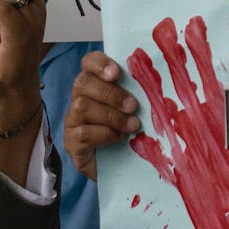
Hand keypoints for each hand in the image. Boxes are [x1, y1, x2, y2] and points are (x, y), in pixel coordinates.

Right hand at [64, 51, 137, 180]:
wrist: (122, 166)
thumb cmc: (131, 131)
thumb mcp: (137, 108)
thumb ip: (140, 91)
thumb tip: (157, 79)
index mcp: (95, 83)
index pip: (89, 62)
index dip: (99, 63)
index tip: (116, 72)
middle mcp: (79, 98)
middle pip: (83, 83)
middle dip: (111, 93)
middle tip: (133, 105)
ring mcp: (72, 120)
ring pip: (82, 106)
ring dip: (111, 115)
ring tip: (133, 125)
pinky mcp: (71, 142)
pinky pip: (82, 133)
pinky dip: (105, 134)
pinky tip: (119, 138)